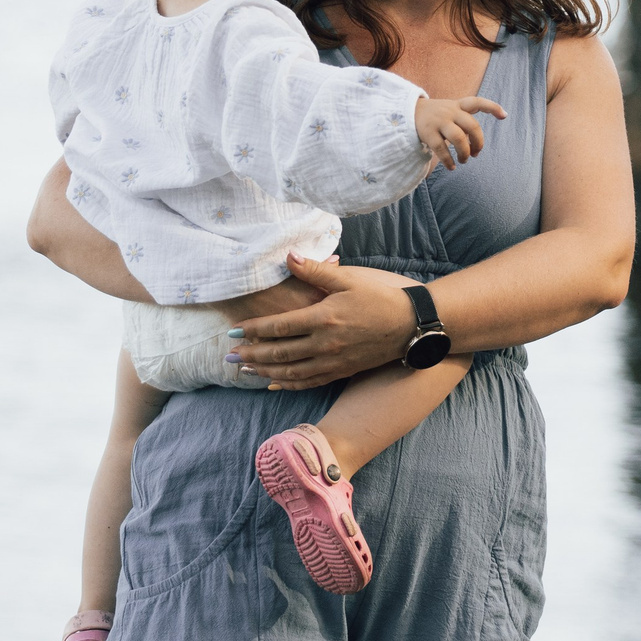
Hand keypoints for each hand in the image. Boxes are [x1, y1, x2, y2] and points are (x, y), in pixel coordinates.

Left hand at [227, 253, 418, 388]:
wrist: (410, 325)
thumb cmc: (379, 297)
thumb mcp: (348, 279)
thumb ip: (314, 271)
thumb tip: (287, 256)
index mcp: (323, 318)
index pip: (279, 326)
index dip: (254, 329)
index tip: (234, 331)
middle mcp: (324, 344)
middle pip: (280, 353)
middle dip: (253, 354)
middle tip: (230, 355)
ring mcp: (333, 362)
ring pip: (291, 372)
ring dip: (266, 371)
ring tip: (245, 369)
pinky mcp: (341, 371)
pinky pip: (309, 383)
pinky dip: (288, 385)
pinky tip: (273, 384)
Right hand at [415, 95, 506, 169]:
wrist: (408, 112)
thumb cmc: (436, 116)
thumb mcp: (451, 110)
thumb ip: (464, 122)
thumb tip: (477, 146)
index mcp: (457, 106)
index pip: (477, 102)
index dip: (492, 108)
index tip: (504, 116)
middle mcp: (450, 111)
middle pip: (472, 126)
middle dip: (478, 142)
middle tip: (476, 154)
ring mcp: (439, 121)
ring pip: (459, 138)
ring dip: (465, 153)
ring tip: (464, 161)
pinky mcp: (428, 133)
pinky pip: (442, 149)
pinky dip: (449, 161)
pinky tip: (452, 167)